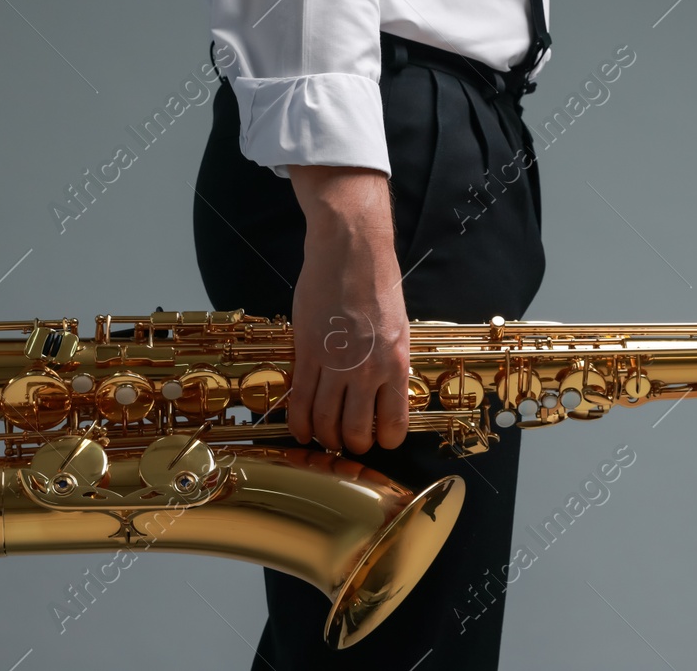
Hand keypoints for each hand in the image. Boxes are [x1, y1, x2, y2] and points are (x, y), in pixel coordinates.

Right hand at [284, 165, 410, 453]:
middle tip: (347, 442)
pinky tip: (300, 429)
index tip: (379, 440)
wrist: (350, 250)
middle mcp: (367, 370)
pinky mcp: (306, 352)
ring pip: (324, 421)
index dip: (385, 441)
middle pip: (355, 431)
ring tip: (323, 438)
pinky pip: (299, 400)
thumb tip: (384, 392)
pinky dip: (298, 422)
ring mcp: (334, 364)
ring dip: (323, 437)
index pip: (394, 424)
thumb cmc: (377, 282)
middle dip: (351, 445)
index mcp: (397, 363)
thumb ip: (391, 362)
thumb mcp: (398, 327)